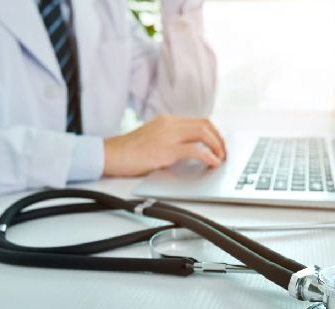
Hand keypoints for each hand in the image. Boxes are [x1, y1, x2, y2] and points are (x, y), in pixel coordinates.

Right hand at [103, 114, 225, 176]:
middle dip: (219, 139)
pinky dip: (208, 156)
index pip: (198, 121)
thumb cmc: (128, 151)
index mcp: (167, 121)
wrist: (110, 155)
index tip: (219, 144)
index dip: (213, 132)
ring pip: (203, 133)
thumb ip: (170, 140)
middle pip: (205, 125)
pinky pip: (194, 150)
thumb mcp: (153, 139)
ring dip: (217, 146)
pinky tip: (212, 163)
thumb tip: (190, 151)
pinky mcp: (166, 149)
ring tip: (221, 158)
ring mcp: (168, 135)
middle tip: (224, 153)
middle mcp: (169, 124)